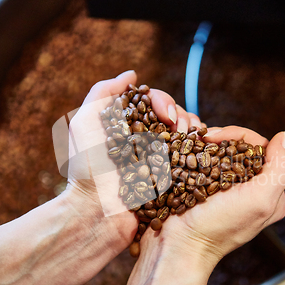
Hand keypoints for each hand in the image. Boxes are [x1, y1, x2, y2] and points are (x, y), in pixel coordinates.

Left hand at [58, 70, 184, 249]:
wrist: (98, 209)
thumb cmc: (87, 167)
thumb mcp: (85, 121)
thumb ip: (103, 92)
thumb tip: (132, 75)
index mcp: (127, 125)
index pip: (153, 102)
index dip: (163, 101)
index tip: (164, 113)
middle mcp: (145, 139)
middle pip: (173, 116)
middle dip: (180, 115)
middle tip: (177, 127)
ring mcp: (160, 158)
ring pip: (186, 134)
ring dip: (191, 129)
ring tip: (186, 138)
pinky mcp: (171, 178)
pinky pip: (191, 158)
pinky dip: (199, 148)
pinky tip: (200, 148)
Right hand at [137, 94, 284, 263]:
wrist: (177, 246)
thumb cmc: (217, 227)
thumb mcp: (259, 199)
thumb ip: (280, 168)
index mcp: (270, 192)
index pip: (260, 148)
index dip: (239, 135)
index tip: (215, 138)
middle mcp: (250, 190)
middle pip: (240, 148)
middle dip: (222, 139)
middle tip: (203, 139)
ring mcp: (226, 190)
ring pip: (221, 153)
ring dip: (207, 146)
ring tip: (193, 146)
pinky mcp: (205, 190)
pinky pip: (205, 164)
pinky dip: (196, 156)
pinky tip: (188, 155)